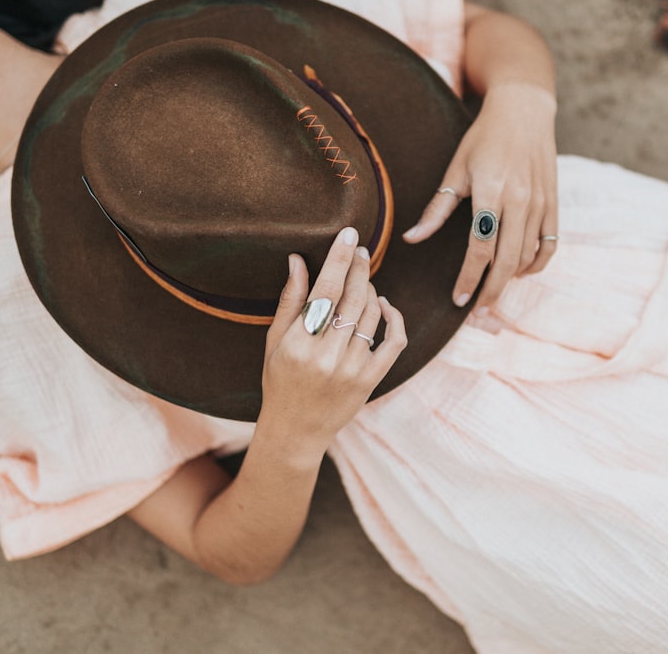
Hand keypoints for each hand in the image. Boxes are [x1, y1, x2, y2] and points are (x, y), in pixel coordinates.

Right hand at [256, 227, 406, 464]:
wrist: (296, 431)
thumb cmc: (279, 382)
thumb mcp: (274, 342)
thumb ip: (289, 300)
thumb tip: (297, 259)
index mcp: (298, 345)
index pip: (324, 291)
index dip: (338, 259)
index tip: (348, 235)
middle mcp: (326, 357)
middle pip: (351, 298)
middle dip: (358, 267)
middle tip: (359, 248)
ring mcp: (352, 370)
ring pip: (371, 314)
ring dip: (370, 290)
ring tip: (362, 280)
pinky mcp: (371, 380)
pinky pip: (393, 342)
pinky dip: (393, 318)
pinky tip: (384, 305)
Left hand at [402, 83, 557, 309]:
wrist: (524, 110)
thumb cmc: (483, 138)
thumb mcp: (456, 169)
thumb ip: (437, 208)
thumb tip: (411, 239)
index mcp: (491, 191)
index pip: (480, 248)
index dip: (470, 278)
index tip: (459, 299)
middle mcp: (520, 200)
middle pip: (507, 260)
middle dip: (491, 290)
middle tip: (476, 309)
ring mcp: (541, 203)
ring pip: (528, 256)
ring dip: (510, 280)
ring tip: (492, 292)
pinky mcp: (554, 203)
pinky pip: (550, 245)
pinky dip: (536, 264)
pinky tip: (520, 272)